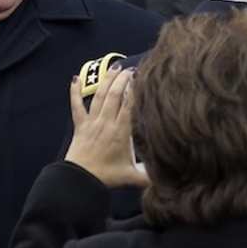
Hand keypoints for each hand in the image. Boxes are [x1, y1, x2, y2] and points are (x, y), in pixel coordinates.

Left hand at [65, 65, 149, 188]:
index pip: (128, 105)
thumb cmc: (107, 177)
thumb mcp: (132, 176)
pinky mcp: (79, 125)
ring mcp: (91, 122)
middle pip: (114, 95)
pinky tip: (75, 78)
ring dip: (106, 80)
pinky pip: (76, 105)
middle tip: (130, 69)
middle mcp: (106, 122)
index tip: (141, 77)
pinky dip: (75, 91)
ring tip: (114, 67)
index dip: (134, 89)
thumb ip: (151, 175)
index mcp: (120, 132)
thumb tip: (171, 176)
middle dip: (122, 79)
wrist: (81, 180)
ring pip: (99, 96)